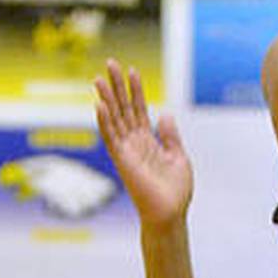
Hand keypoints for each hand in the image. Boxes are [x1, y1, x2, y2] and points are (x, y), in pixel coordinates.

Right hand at [94, 61, 191, 228]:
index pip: (139, 110)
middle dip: (117, 86)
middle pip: (123, 108)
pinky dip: (105, 121)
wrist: (170, 213)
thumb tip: (164, 114)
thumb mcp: (178, 157)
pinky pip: (111, 137)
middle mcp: (135, 143)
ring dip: (106, 98)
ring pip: (114, 119)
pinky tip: (99, 104)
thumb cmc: (175, 192)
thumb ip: (170, 136)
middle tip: (110, 63)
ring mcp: (127, 151)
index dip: (136, 90)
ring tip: (99, 78)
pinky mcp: (122, 160)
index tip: (132, 71)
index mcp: (149, 141)